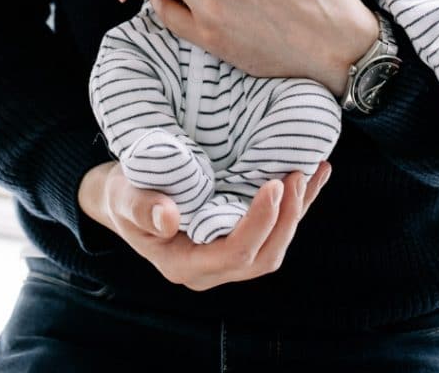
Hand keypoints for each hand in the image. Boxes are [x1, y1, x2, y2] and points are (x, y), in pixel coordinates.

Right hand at [77, 159, 331, 290]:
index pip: (234, 254)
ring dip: (298, 211)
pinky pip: (274, 227)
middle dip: (286, 219)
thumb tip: (168, 218)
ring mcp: (226, 254)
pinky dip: (297, 203)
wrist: (125, 196)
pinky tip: (315, 174)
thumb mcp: (123, 196)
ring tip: (313, 171)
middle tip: (296, 175)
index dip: (259, 224)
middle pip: (262, 256)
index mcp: (185, 264)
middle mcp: (211, 267)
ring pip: (275, 244)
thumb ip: (142, 208)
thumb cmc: (124, 194)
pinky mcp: (237, 235)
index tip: (273, 186)